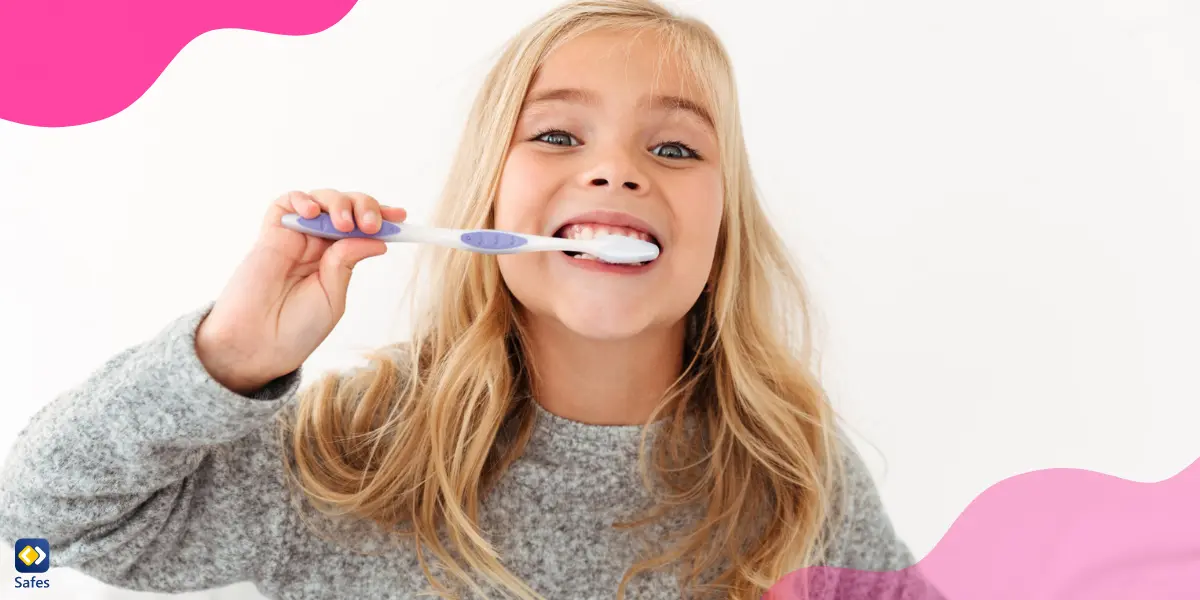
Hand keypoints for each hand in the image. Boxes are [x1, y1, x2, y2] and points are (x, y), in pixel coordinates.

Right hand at [195, 189, 404, 394]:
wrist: (258, 344)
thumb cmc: (295, 329)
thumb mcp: (333, 297)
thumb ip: (347, 264)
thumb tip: (376, 240)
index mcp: (337, 259)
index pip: (362, 229)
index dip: (381, 218)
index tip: (401, 216)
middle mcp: (317, 244)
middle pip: (346, 208)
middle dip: (364, 207)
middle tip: (373, 223)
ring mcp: (294, 237)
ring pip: (321, 200)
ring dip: (338, 204)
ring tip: (344, 224)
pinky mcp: (270, 234)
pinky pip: (285, 203)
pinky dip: (302, 198)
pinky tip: (311, 211)